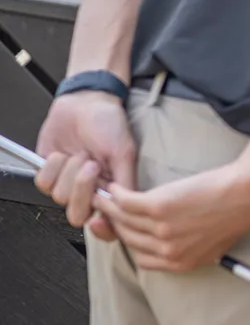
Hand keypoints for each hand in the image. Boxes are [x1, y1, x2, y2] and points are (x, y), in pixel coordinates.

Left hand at [35, 90, 136, 238]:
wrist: (85, 102)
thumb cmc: (109, 123)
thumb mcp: (125, 152)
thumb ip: (127, 182)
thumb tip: (127, 210)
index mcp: (111, 190)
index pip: (106, 223)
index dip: (102, 225)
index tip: (100, 210)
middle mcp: (88, 191)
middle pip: (78, 215)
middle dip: (82, 188)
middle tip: (91, 165)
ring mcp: (67, 184)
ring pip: (60, 197)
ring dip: (69, 170)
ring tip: (80, 153)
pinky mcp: (48, 174)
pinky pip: (43, 183)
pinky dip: (52, 166)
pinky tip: (63, 154)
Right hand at [96, 159, 249, 271]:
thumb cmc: (240, 209)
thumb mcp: (214, 240)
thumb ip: (192, 247)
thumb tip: (174, 242)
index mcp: (181, 262)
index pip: (141, 257)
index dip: (131, 242)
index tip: (125, 229)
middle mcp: (168, 251)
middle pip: (129, 239)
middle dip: (115, 224)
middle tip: (108, 209)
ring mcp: (162, 229)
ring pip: (123, 219)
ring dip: (109, 207)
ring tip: (105, 195)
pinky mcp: (159, 206)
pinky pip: (126, 202)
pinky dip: (116, 194)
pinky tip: (114, 186)